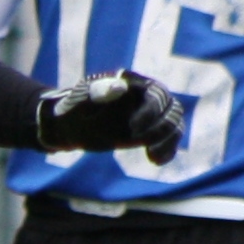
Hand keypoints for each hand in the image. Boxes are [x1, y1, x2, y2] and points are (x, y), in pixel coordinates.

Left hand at [35, 70, 183, 163]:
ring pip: (173, 124)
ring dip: (168, 141)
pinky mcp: (148, 131)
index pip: (156, 94)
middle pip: (172, 109)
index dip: (151, 111)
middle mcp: (146, 96)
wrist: (69, 124)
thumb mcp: (80, 99)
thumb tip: (119, 87)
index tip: (133, 128)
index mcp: (133, 82)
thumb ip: (97, 91)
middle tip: (141, 141)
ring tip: (152, 156)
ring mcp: (150, 114)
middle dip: (161, 128)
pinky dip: (167, 150)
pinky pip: (169, 138)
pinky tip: (156, 161)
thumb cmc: (72, 107)